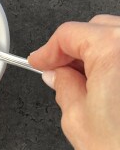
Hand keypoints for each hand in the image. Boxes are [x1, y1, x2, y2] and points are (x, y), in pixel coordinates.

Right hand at [28, 15, 119, 149]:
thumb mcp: (77, 121)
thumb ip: (63, 87)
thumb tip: (57, 74)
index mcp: (115, 53)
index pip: (70, 33)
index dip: (47, 50)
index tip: (39, 62)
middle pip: (97, 28)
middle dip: (72, 48)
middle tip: (56, 71)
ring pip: (118, 39)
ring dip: (96, 54)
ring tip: (82, 81)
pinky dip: (116, 64)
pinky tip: (107, 86)